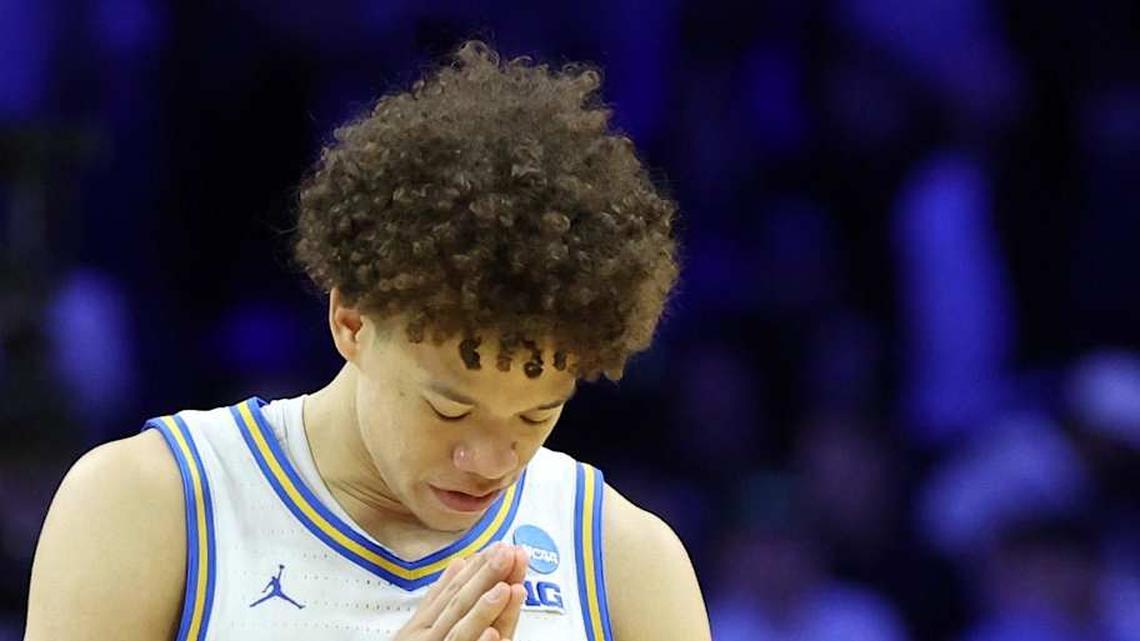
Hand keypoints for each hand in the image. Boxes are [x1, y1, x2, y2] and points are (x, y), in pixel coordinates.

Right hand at [393, 542, 529, 640]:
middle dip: (484, 578)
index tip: (499, 547)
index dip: (477, 569)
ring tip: (505, 589)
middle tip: (506, 554)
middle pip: (458, 606)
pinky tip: (492, 634)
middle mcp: (426, 638)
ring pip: (460, 632)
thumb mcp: (419, 628)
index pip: (453, 592)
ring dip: (483, 610)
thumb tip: (459, 564)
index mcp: (423, 626)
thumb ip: (438, 597)